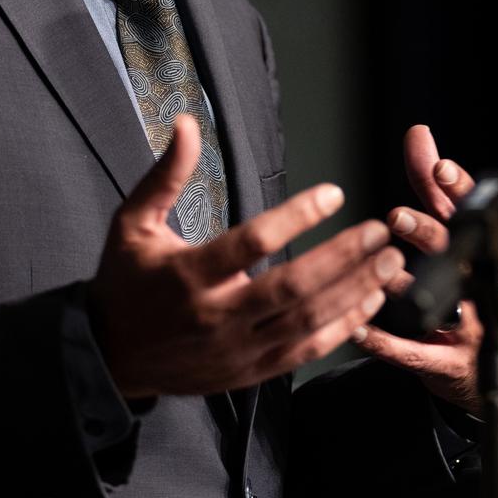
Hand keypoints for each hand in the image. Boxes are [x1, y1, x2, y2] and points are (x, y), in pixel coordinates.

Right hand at [89, 114, 399, 398]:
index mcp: (187, 275)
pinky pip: (305, 351)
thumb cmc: (124, 282)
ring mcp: (235, 350)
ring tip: (388, 261)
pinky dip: (342, 327)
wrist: (109, 357)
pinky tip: (368, 300)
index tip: (333, 193)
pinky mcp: (248, 374)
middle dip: (344, 257)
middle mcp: (215, 317)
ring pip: (307, 321)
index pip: (252, 242)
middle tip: (380, 231)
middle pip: (293, 285)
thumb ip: (166, 174)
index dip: (297, 216)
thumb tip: (188, 124)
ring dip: (354, 289)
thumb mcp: (132, 223)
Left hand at [350, 125, 497, 415]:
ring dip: (403, 285)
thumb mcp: (455, 237)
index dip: (457, 190)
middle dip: (428, 232)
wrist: (487, 366)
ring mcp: (465, 326)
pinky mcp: (445, 361)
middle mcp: (477, 284)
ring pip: (437, 303)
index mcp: (477, 248)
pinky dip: (385, 341)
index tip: (438, 168)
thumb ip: (433, 190)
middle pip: (456, 253)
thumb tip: (419, 134)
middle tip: (396, 216)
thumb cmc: (468, 290)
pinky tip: (358, 329)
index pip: (470, 212)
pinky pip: (413, 352)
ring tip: (378, 270)